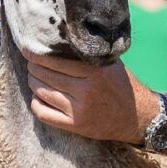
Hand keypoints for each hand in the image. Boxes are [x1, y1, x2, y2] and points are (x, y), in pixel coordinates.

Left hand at [24, 51, 155, 143]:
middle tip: (31, 63)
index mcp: (95, 72)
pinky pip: (43, 113)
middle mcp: (86, 90)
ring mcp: (79, 110)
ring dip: (33, 82)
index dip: (36, 55)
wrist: (138, 117)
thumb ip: (88, 55)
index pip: (55, 60)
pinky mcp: (75, 125)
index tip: (28, 50)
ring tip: (34, 77)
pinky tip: (38, 97)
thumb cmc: (122, 86)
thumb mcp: (110, 64)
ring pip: (41, 92)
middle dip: (33, 67)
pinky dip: (36, 103)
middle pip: (45, 75)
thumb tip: (58, 41)